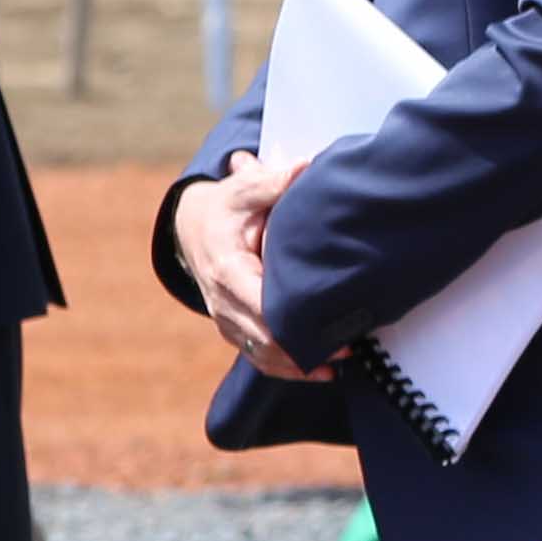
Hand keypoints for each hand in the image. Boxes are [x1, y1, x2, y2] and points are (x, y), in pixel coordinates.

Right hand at [172, 152, 328, 382]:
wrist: (192, 228)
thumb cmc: (225, 207)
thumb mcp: (244, 189)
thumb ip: (271, 181)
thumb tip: (303, 168)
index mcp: (227, 270)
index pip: (258, 305)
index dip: (291, 320)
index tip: (327, 324)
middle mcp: (222, 302)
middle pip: (263, 337)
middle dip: (304, 346)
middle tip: (349, 345)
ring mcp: (225, 319)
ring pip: (262, 354)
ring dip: (299, 362)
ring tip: (341, 360)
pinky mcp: (234, 328)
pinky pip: (259, 357)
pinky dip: (288, 368)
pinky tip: (320, 372)